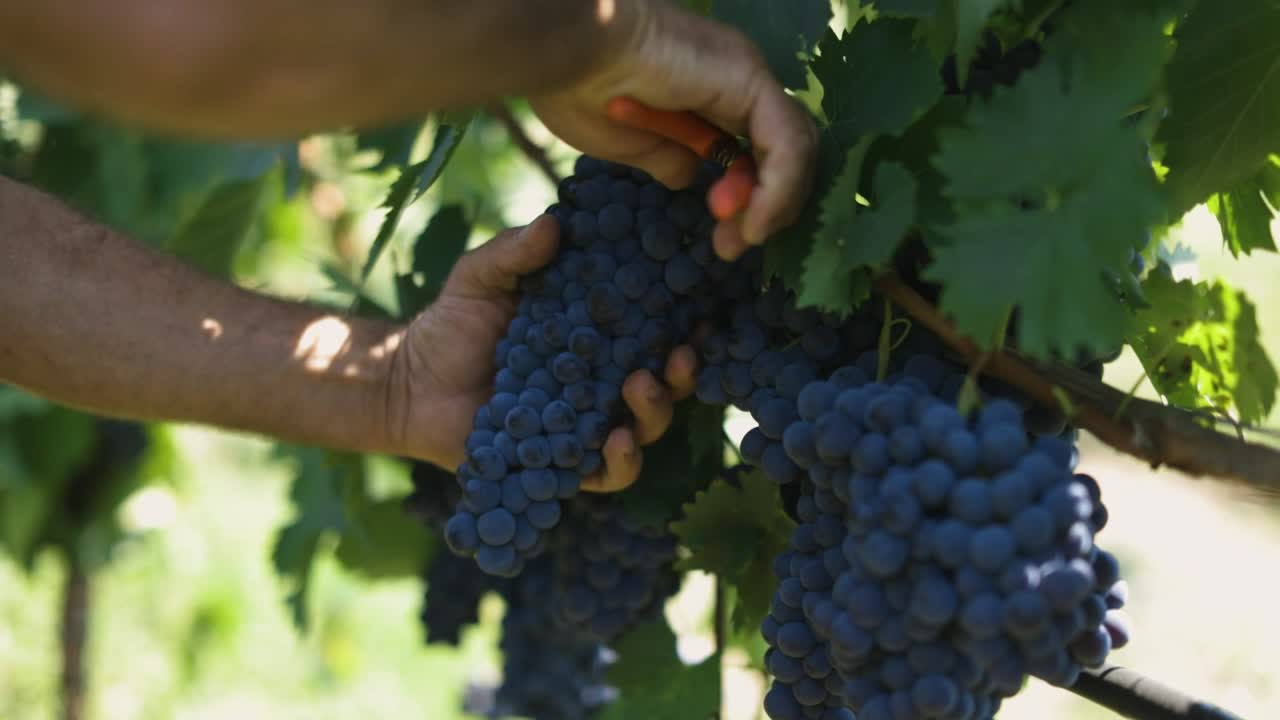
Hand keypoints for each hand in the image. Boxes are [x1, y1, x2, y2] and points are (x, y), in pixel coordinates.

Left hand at [389, 215, 697, 491]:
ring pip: (644, 430)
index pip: (653, 332)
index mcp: (596, 337)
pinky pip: (604, 475)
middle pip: (663, 385)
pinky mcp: (563, 466)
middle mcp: (601, 384)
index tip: (698, 310)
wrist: (406, 383)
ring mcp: (586, 427)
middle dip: (680, 374)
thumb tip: (554, 224)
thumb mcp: (481, 279)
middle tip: (676, 356)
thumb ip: (514, 253)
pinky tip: (615, 443)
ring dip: (654, 413)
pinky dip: (619, 463)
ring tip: (640, 390)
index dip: (683, 325)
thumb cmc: (450, 325)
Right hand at [529, 0, 818, 260]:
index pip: (759, 154)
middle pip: (785, 153)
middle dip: (767, 209)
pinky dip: (779, 188)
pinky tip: (754, 221)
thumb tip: (690, 176)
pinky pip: (787, 141)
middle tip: (732, 248)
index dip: (751, 204)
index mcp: (709, 92)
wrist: (563, 51)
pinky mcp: (749, 77)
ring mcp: (746, 74)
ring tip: (743, 237)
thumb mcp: (630, 143)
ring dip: (774, 204)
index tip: (723, 245)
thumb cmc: (578, 89)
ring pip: (797, 147)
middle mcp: (736, 80)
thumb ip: (668, 158)